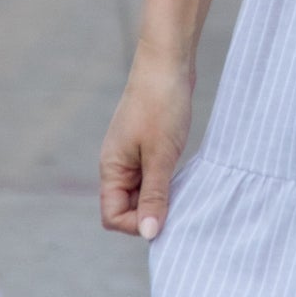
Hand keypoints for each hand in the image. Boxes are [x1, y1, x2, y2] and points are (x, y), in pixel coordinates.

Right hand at [99, 38, 194, 239]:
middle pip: (127, 207)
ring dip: (161, 196)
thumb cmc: (162, 104)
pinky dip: (167, 180)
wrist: (168, 61)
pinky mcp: (148, 145)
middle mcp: (117, 165)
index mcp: (111, 168)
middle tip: (180, 202)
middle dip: (151, 212)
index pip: (112, 216)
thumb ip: (154, 195)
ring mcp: (132, 154)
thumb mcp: (160, 155)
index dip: (137, 224)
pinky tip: (185, 174)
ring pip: (143, 192)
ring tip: (184, 187)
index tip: (165, 215)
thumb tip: (150, 234)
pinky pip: (153, 175)